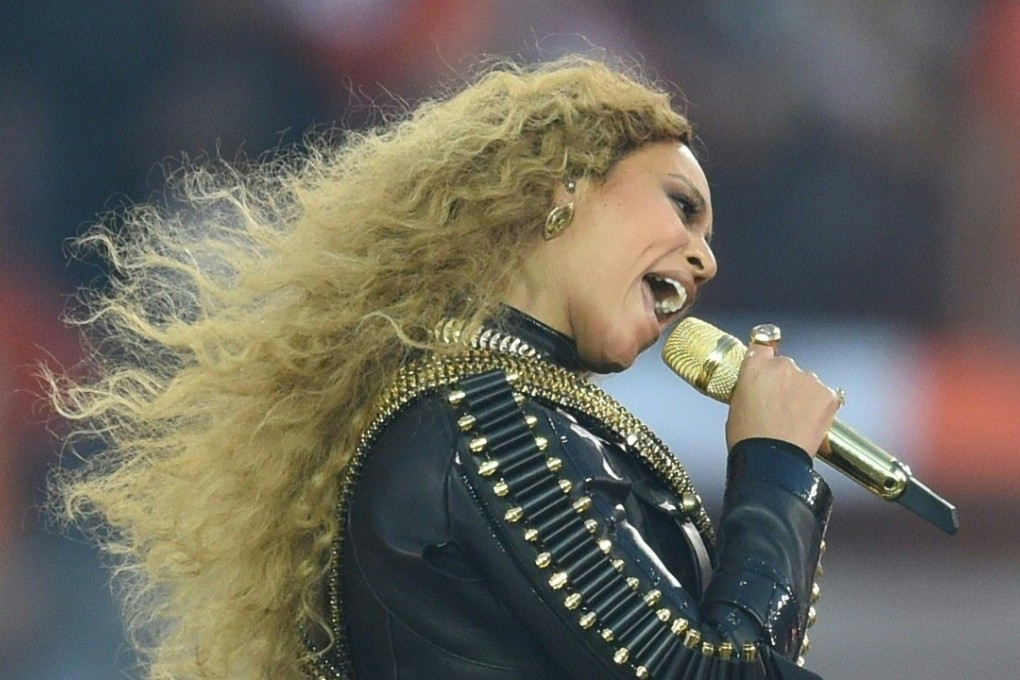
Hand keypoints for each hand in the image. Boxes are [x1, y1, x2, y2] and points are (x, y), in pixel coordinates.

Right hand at [725, 343, 841, 456]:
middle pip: (786, 366)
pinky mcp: (827, 395)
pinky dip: (819, 407)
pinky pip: (824, 395)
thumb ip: (749, 385)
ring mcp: (808, 380)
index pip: (762, 344)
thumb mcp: (736, 405)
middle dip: (784, 382)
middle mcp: (783, 367)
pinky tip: (808, 423)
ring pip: (806, 381)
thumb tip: (756, 386)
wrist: (772, 461)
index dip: (766, 355)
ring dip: (802, 395)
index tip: (767, 361)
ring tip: (794, 420)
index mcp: (755, 367)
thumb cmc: (749, 439)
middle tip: (778, 406)